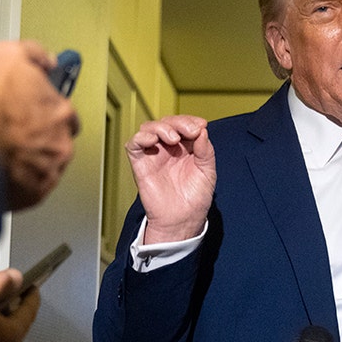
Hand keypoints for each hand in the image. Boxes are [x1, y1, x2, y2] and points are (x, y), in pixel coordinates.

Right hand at [0, 40, 78, 210]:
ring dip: (31, 160)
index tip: (30, 108)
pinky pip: (30, 188)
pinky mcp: (33, 195)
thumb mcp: (6, 56)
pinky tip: (1, 173)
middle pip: (57, 139)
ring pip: (46, 164)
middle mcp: (61, 142)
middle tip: (14, 133)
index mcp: (60, 110)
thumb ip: (32, 55)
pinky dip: (20, 182)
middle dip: (40, 136)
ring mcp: (49, 171)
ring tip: (4, 154)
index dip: (43, 108)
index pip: (62, 109)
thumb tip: (43, 59)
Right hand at [126, 115, 215, 243]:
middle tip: (190, 131)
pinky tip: (153, 140)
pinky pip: (134, 144)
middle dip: (179, 122)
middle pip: (167, 122)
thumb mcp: (207, 172)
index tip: (200, 126)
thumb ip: (205, 151)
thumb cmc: (195, 200)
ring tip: (173, 138)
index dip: (191, 121)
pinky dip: (141, 137)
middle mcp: (168, 149)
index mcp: (185, 148)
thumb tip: (202, 130)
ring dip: (161, 127)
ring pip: (149, 128)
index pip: (184, 124)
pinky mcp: (140, 164)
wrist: (182, 220)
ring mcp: (154, 155)